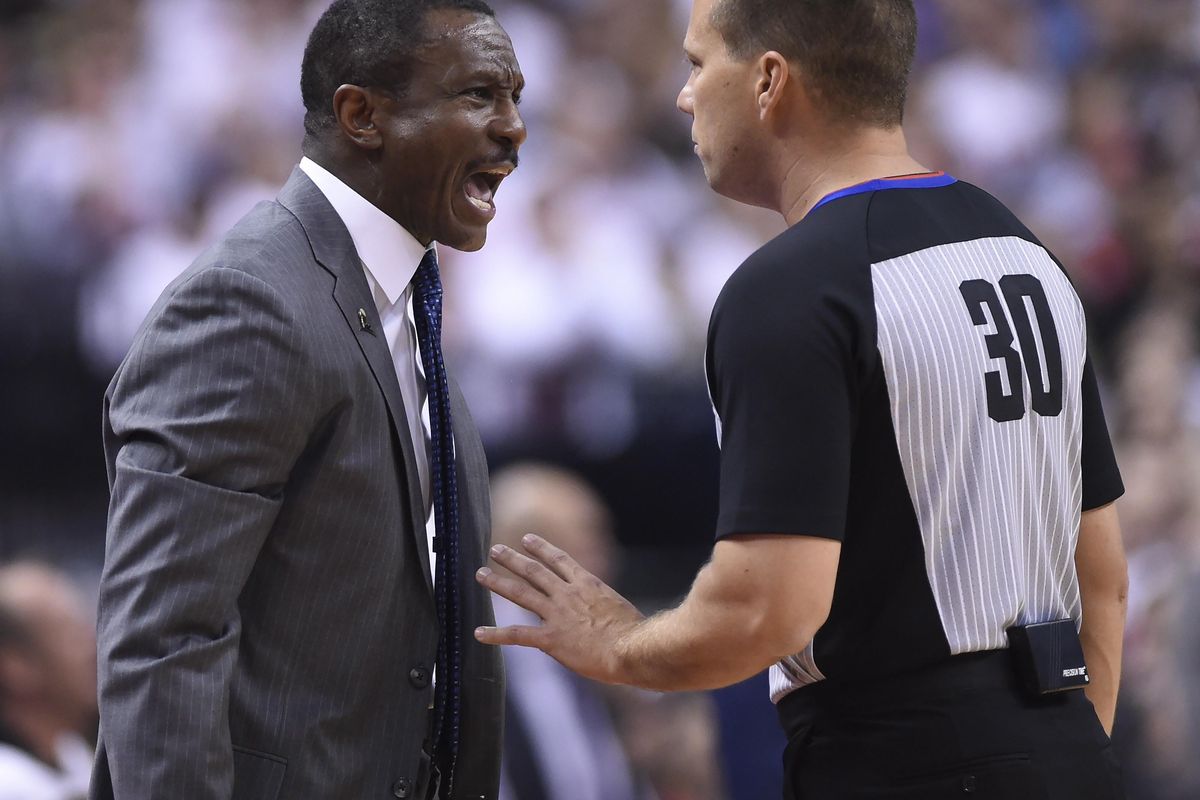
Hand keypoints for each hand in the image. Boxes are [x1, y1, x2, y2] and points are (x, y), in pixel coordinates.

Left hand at [474, 533, 644, 683]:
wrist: (632, 648)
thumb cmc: (636, 633)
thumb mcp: (620, 608)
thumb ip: (605, 606)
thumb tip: (604, 613)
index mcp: (588, 584)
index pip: (559, 559)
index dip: (541, 548)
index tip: (527, 539)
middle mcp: (568, 594)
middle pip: (534, 571)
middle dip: (513, 559)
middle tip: (495, 549)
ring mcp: (557, 615)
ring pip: (521, 593)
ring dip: (498, 583)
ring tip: (481, 573)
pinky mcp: (551, 639)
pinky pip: (518, 635)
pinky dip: (496, 634)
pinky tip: (479, 633)